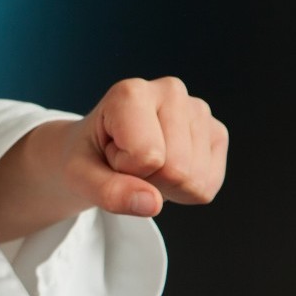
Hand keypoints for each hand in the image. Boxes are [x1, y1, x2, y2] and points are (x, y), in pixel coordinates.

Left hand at [63, 76, 227, 216]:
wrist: (93, 150)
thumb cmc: (86, 157)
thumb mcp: (80, 177)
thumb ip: (109, 192)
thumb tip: (152, 203)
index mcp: (132, 93)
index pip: (147, 157)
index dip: (124, 170)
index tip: (109, 153)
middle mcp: (170, 92)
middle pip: (177, 170)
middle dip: (147, 180)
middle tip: (126, 162)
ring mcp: (198, 111)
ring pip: (195, 180)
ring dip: (165, 185)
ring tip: (142, 162)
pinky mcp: (215, 133)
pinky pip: (208, 186)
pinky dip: (183, 190)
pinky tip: (164, 166)